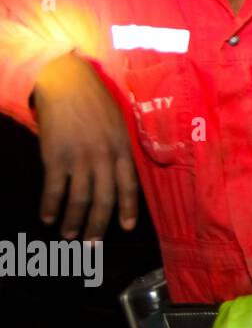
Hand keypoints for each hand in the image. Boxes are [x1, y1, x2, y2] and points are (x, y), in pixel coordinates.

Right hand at [31, 53, 138, 240]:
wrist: (66, 82)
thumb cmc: (94, 101)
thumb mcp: (118, 122)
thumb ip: (120, 148)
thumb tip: (120, 173)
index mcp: (122, 149)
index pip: (128, 186)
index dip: (127, 208)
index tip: (127, 227)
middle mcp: (103, 157)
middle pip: (104, 199)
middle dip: (99, 225)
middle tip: (93, 245)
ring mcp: (79, 158)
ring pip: (79, 199)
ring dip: (74, 221)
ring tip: (69, 236)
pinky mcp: (55, 157)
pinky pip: (54, 189)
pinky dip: (50, 206)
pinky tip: (47, 217)